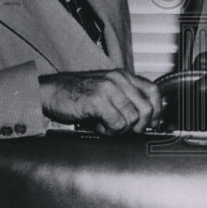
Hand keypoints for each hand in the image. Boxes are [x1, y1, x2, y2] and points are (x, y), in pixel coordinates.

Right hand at [40, 69, 160, 134]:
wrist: (50, 92)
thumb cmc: (76, 94)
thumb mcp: (106, 90)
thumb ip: (125, 98)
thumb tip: (146, 119)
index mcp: (123, 76)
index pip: (154, 92)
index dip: (156, 112)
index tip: (151, 125)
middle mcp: (119, 79)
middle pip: (147, 108)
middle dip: (139, 126)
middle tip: (124, 130)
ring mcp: (109, 88)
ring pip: (133, 118)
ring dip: (121, 129)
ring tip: (106, 125)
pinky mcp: (98, 100)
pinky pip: (117, 124)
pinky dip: (109, 131)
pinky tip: (98, 126)